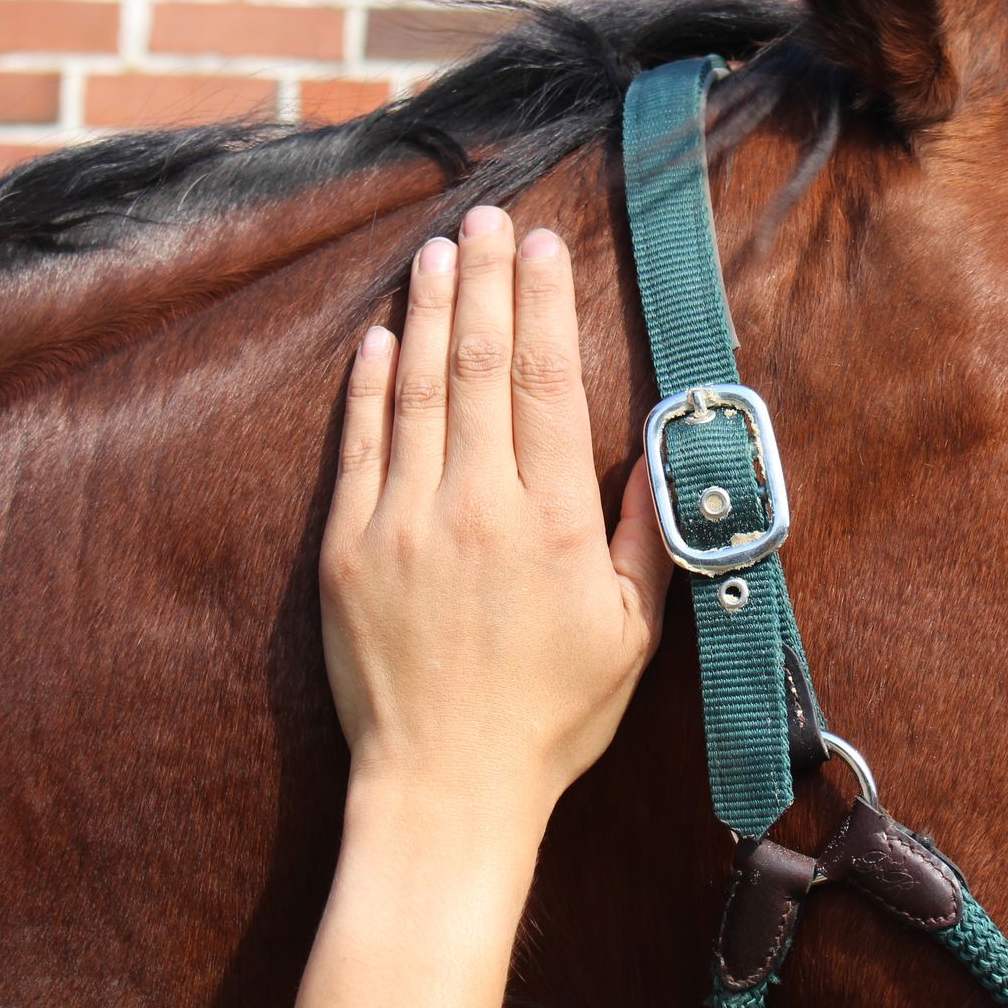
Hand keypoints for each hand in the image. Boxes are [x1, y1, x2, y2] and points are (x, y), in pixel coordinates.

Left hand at [318, 204, 672, 822]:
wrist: (444, 789)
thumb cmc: (551, 716)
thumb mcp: (634, 633)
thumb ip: (649, 533)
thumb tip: (662, 449)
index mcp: (550, 523)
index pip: (546, 383)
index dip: (545, 304)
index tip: (546, 247)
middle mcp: (474, 507)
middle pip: (478, 365)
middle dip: (486, 281)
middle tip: (492, 218)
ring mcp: (402, 524)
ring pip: (416, 390)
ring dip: (428, 312)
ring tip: (440, 250)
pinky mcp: (345, 550)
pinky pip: (358, 446)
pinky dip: (368, 385)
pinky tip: (381, 336)